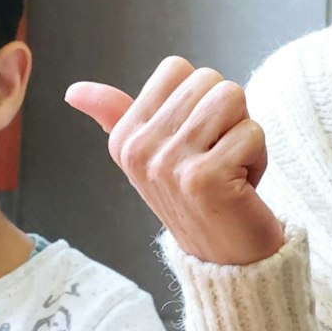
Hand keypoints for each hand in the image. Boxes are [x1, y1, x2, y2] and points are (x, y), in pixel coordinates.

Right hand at [67, 57, 285, 265]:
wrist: (225, 262)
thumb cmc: (195, 199)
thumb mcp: (150, 155)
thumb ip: (116, 115)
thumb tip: (73, 91)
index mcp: (124, 137)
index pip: (176, 68)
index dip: (200, 99)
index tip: (196, 143)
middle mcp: (139, 150)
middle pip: (210, 80)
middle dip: (227, 117)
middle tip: (216, 160)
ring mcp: (169, 165)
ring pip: (233, 97)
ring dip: (245, 135)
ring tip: (230, 170)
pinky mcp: (205, 178)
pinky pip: (252, 132)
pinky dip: (258, 159)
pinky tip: (241, 188)